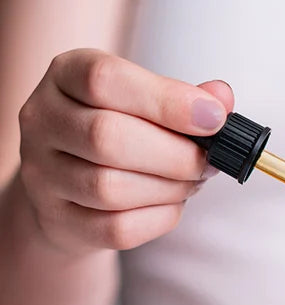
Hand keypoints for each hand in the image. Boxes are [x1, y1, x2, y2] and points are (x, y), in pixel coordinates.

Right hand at [17, 49, 233, 252]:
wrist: (71, 189)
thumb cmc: (120, 134)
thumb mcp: (144, 102)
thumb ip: (183, 98)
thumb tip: (221, 99)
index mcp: (66, 75)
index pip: (105, 79)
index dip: (168, 101)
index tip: (214, 119)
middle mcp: (43, 121)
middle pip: (108, 138)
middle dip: (176, 156)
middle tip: (207, 163)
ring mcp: (43, 175)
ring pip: (111, 189)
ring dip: (169, 189)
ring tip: (190, 182)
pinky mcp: (60, 221)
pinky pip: (117, 229)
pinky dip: (159, 218)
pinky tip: (171, 204)